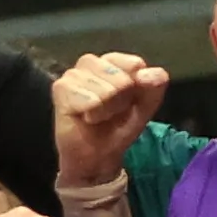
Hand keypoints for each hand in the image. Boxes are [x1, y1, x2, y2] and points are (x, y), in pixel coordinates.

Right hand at [52, 51, 168, 187]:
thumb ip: (156, 85)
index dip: (136, 88)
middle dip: (120, 101)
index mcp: (113, 61)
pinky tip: (85, 117)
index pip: (135, 64)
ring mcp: (73, 74)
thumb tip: (144, 75)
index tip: (128, 101)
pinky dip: (92, 114)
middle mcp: (91, 63)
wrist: (97, 155)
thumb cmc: (119, 126)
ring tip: (98, 116)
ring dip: (106, 110)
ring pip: (105, 91)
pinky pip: (89, 100)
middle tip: (110, 111)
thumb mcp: (147, 105)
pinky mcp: (60, 88)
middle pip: (121, 79)